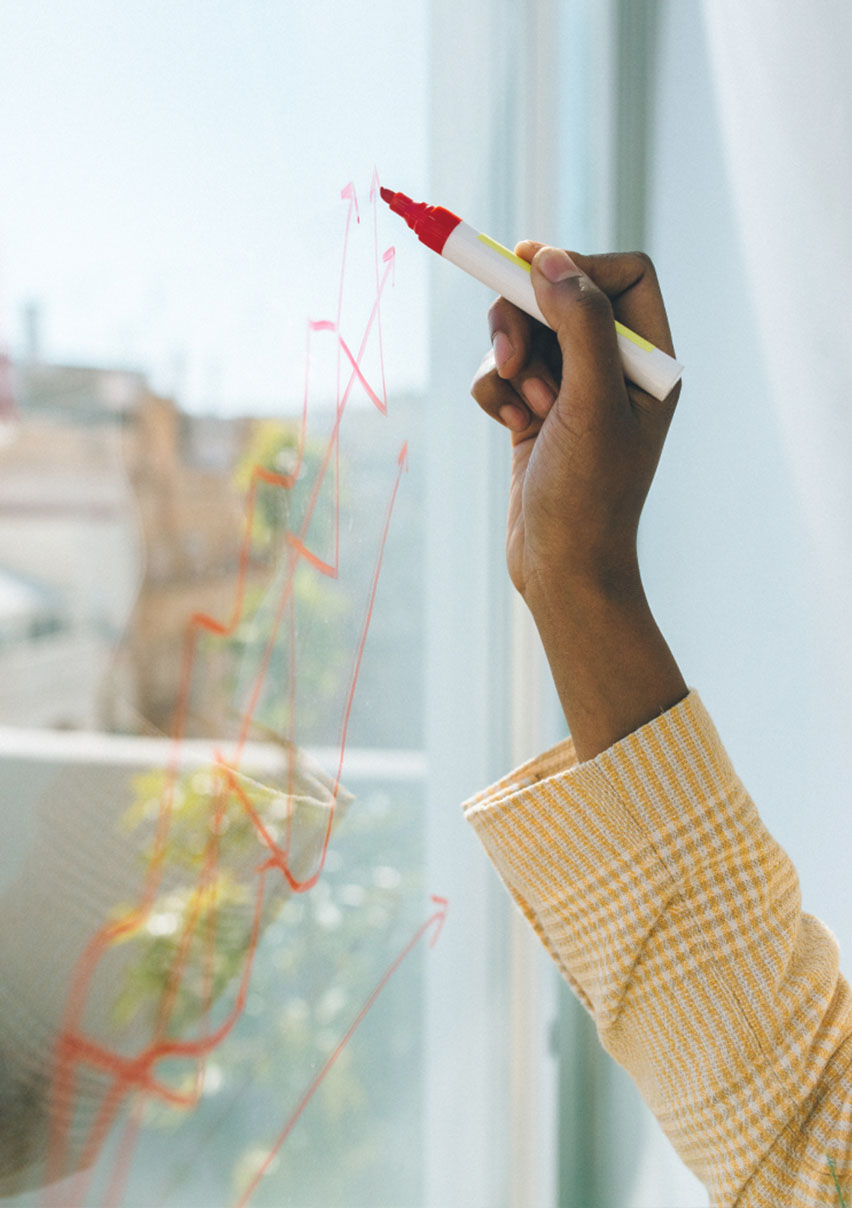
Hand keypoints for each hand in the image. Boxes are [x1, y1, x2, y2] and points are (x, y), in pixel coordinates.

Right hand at [471, 245, 679, 607]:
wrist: (561, 570)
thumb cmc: (589, 496)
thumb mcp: (591, 404)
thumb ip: (579, 324)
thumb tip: (548, 258)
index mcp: (650, 361)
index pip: (624, 273)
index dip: (578, 265)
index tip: (531, 272)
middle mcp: (614, 369)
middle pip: (561, 294)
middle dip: (528, 318)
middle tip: (511, 352)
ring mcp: (572, 390)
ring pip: (525, 331)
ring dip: (510, 358)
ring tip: (521, 402)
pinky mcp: (534, 412)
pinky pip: (502, 370)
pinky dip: (496, 390)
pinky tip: (511, 425)